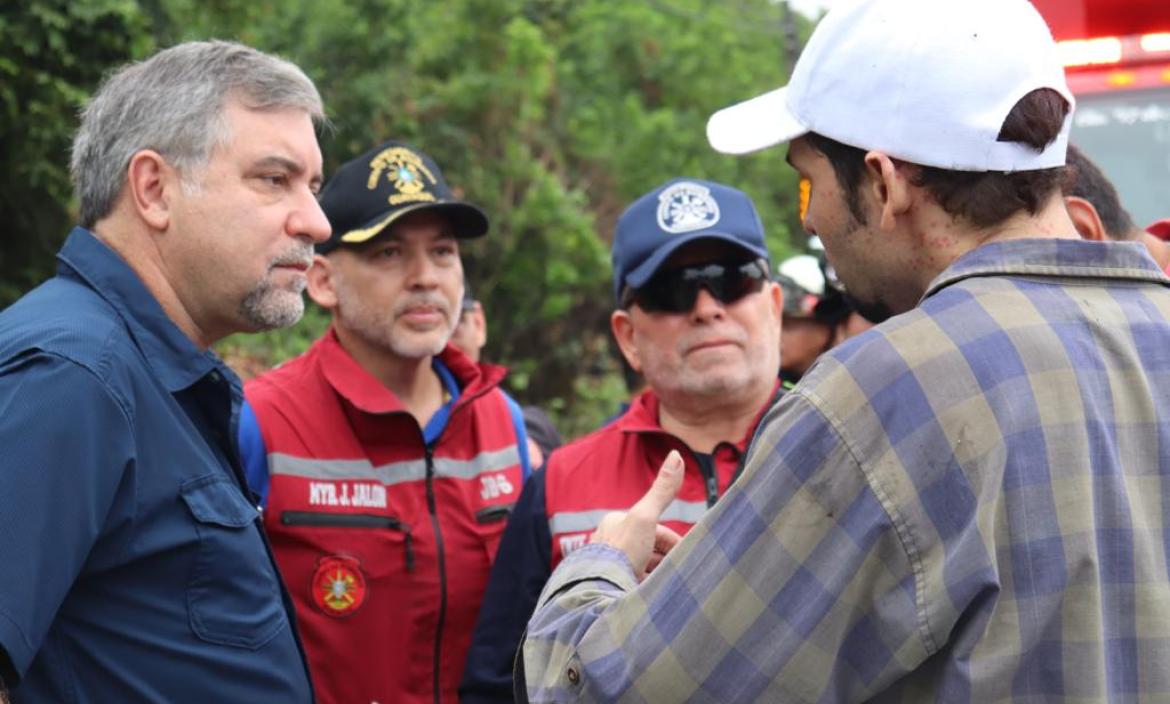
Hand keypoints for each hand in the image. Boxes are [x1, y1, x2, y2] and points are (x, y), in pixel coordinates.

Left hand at [589, 450, 684, 579]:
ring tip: (664, 586)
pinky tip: (650, 594)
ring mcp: (608, 565)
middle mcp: (609, 541)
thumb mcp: (645, 517)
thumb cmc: (623, 550)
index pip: (654, 530)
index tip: (686, 558)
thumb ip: (662, 490)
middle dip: (664, 561)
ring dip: (655, 576)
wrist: (598, 589)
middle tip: (677, 574)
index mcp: (616, 523)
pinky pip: (632, 583)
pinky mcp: (607, 585)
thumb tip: (677, 454)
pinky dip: (644, 587)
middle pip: (649, 549)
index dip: (673, 544)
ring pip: (641, 567)